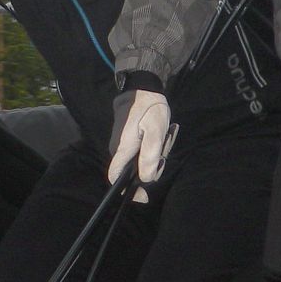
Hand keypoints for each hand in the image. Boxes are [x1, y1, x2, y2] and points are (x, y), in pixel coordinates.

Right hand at [108, 85, 171, 202]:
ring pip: (139, 160)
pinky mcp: (128, 137)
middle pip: (132, 171)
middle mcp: (118, 148)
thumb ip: (150, 156)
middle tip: (165, 151)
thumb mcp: (156, 132)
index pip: (115, 178)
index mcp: (123, 149)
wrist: (142, 86)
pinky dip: (153, 146)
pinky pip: (140, 150)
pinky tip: (163, 133)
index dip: (126, 191)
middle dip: (152, 167)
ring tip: (166, 135)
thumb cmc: (149, 108)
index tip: (143, 195)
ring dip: (156, 154)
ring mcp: (122, 142)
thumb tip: (146, 179)